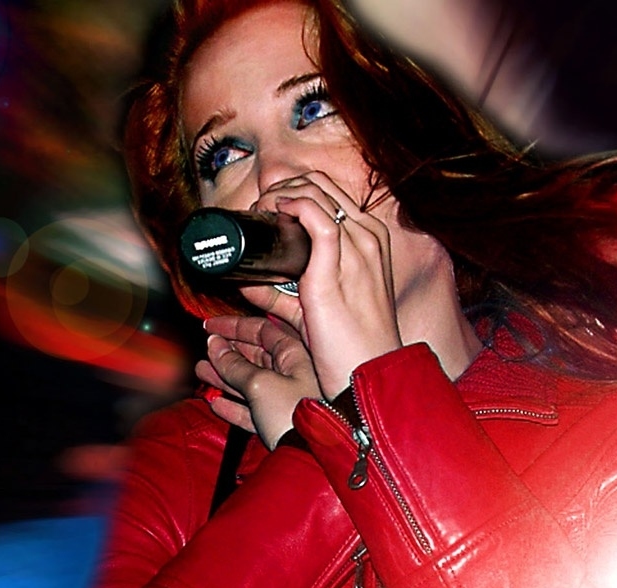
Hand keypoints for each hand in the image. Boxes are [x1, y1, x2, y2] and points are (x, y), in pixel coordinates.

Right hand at [196, 314, 321, 449]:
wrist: (310, 457)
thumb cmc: (296, 415)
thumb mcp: (259, 384)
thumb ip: (234, 365)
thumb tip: (215, 346)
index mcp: (295, 355)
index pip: (261, 330)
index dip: (234, 326)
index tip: (212, 326)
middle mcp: (293, 374)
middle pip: (255, 356)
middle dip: (226, 352)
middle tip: (205, 350)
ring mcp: (286, 399)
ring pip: (250, 382)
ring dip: (224, 377)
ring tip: (203, 372)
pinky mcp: (279, 423)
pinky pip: (252, 410)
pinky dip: (233, 406)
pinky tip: (217, 404)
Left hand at [243, 171, 402, 399]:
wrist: (368, 373)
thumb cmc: (350, 346)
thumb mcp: (314, 310)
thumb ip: (280, 296)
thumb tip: (245, 282)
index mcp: (371, 242)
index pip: (332, 194)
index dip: (295, 190)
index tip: (269, 207)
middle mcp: (368, 238)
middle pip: (322, 184)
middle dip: (284, 187)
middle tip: (259, 208)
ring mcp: (357, 249)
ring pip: (317, 191)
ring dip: (280, 193)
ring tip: (259, 210)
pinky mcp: (339, 266)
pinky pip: (316, 215)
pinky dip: (291, 205)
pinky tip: (274, 212)